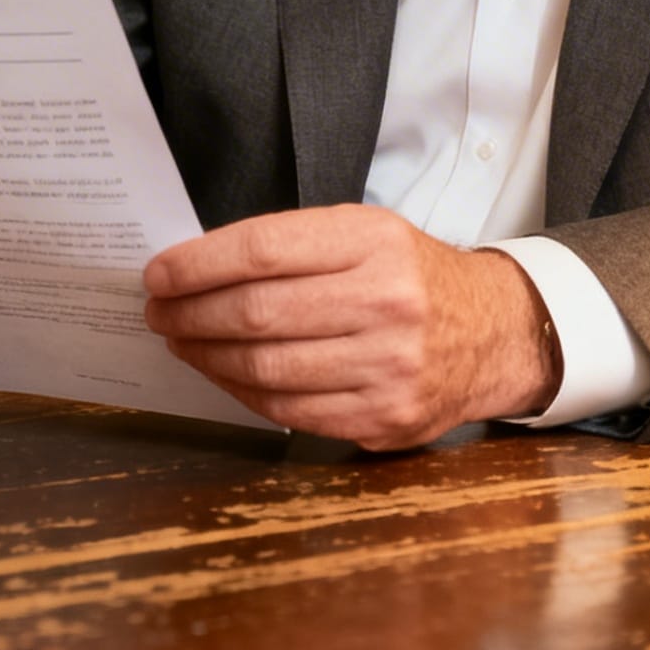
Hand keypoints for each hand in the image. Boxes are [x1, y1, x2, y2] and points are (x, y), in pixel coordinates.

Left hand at [143, 204, 559, 448]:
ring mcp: (388, 365)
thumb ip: (291, 246)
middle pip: (257, 312)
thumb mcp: (364, 233)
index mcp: (374, 241)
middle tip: (158, 311)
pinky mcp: (385, 416)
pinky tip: (223, 373)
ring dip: (207, 356)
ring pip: (266, 367)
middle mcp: (386, 301)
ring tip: (182, 341)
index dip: (198, 264)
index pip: (264, 250)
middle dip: (191, 313)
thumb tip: (196, 270)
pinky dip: (242, 392)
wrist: (490, 331)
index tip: (158, 274)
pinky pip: (288, 410)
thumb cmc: (408, 276)